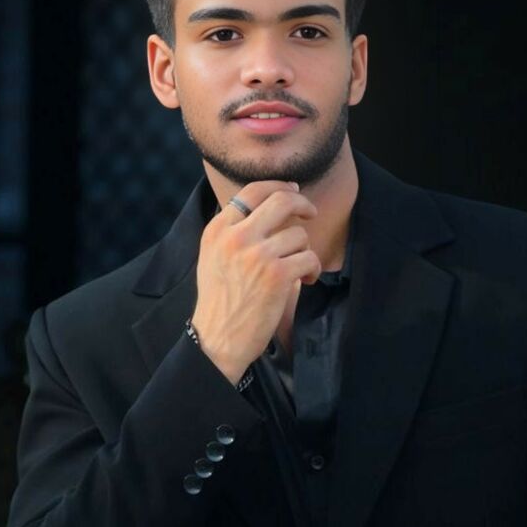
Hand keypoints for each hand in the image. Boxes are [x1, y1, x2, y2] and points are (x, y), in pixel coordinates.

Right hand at [190, 180, 320, 385]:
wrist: (217, 339)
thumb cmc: (220, 301)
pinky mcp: (278, 275)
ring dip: (304, 250)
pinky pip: (310, 258)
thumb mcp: (213, 256)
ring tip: (298, 268)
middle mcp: (236, 237)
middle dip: (303, 203)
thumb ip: (234, 231)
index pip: (252, 191)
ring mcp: (258, 255)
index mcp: (218, 230)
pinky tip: (306, 280)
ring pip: (299, 235)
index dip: (279, 186)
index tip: (294, 192)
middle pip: (281, 201)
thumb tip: (269, 206)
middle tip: (311, 213)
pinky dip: (313, 269)